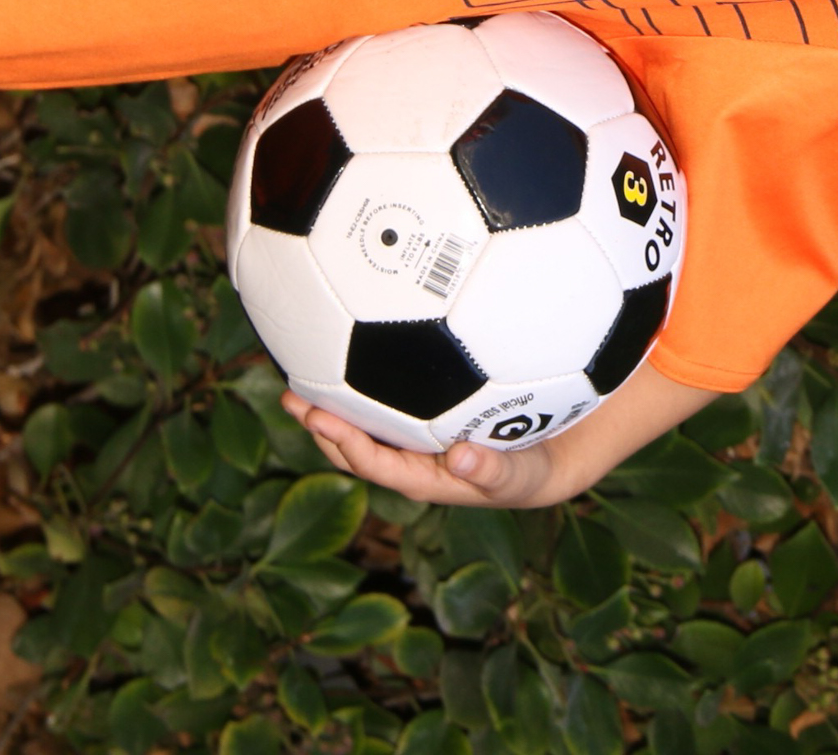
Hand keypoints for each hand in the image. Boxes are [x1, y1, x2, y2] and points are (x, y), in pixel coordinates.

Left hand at [281, 393, 577, 507]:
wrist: (545, 464)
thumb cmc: (529, 473)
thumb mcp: (519, 476)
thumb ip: (492, 470)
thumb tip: (462, 457)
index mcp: (423, 480)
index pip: (374, 464)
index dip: (344, 442)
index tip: (318, 419)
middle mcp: (409, 463)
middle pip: (354, 448)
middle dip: (321, 425)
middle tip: (292, 396)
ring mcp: (412, 444)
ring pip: (361, 429)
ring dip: (330, 409)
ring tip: (299, 382)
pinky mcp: (421, 423)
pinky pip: (380, 410)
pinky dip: (358, 391)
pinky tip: (345, 358)